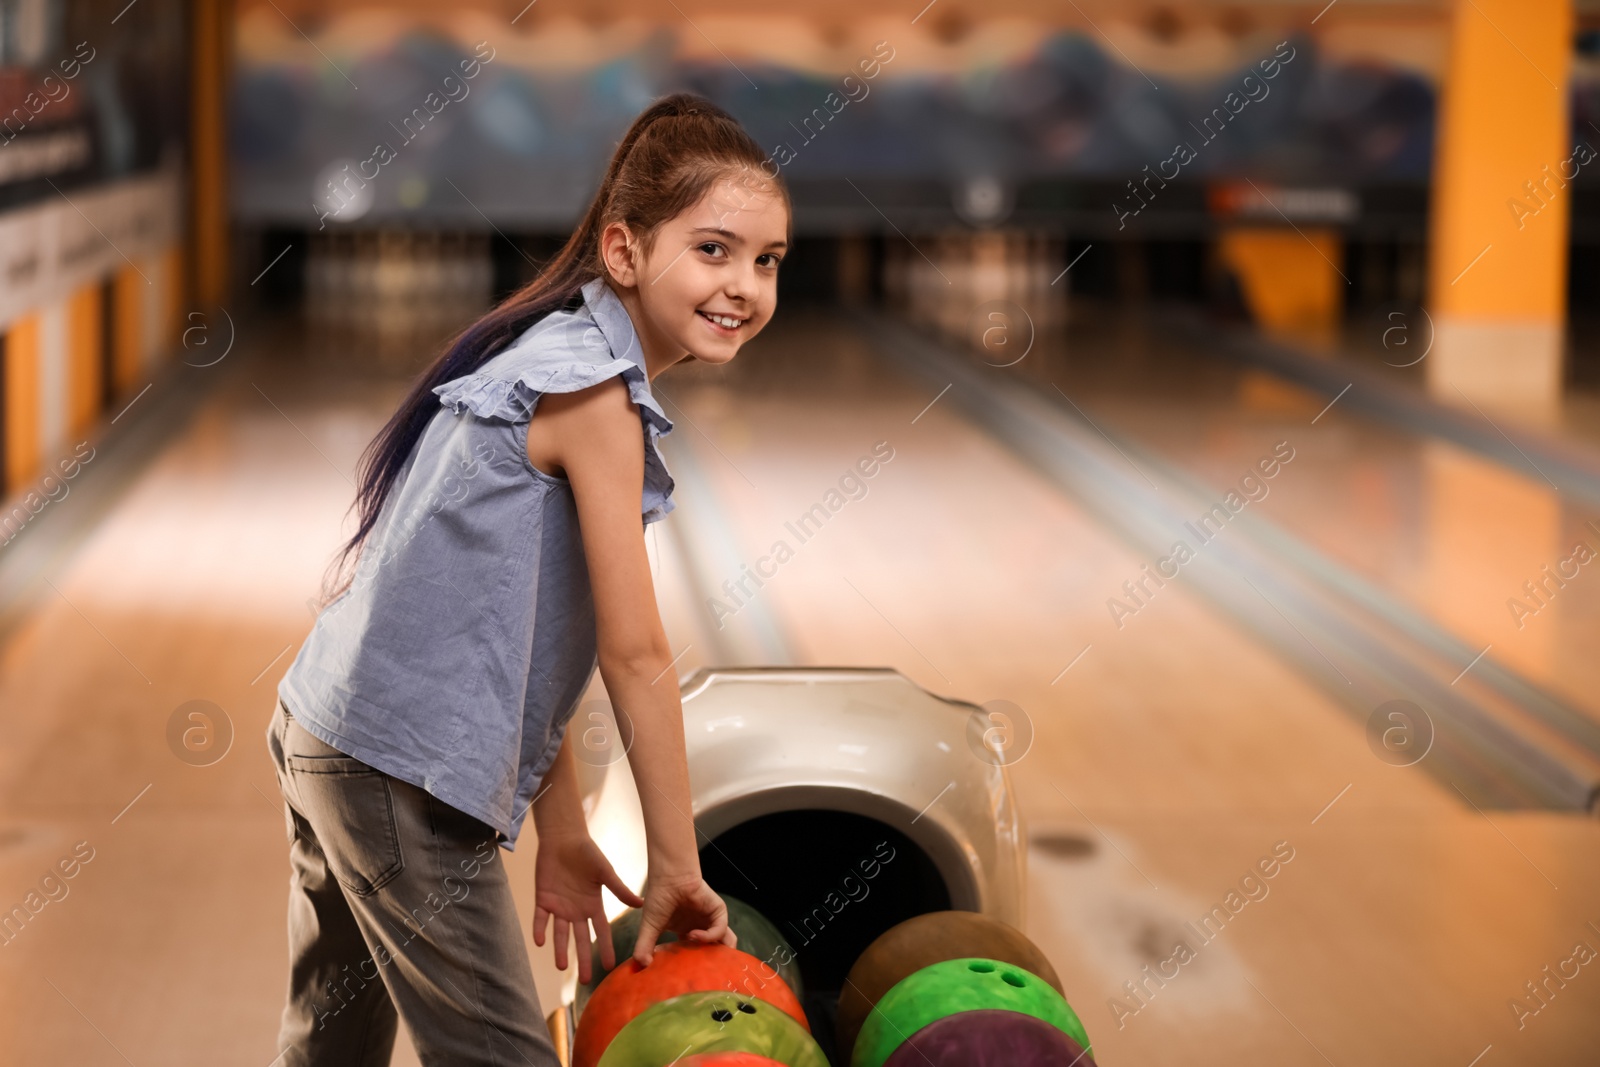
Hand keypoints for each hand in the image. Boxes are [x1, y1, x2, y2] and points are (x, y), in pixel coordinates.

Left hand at [532, 832, 642, 984]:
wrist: (563, 838)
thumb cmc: (587, 852)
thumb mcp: (605, 872)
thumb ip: (620, 889)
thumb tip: (642, 904)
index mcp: (593, 905)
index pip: (601, 931)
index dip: (605, 948)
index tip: (611, 967)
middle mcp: (576, 910)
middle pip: (580, 939)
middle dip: (583, 959)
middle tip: (584, 980)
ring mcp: (559, 906)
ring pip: (560, 934)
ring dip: (560, 950)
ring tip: (562, 967)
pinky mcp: (543, 900)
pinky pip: (540, 919)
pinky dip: (539, 930)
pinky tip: (540, 942)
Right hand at [633, 873, 736, 966]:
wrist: (668, 878)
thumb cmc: (659, 897)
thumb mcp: (649, 928)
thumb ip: (644, 946)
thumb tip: (640, 965)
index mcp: (688, 934)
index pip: (700, 956)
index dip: (696, 968)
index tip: (684, 976)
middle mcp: (703, 929)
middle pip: (718, 952)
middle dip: (714, 965)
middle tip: (702, 975)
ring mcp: (711, 921)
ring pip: (726, 943)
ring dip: (717, 954)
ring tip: (702, 960)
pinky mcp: (718, 912)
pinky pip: (721, 929)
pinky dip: (709, 936)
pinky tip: (692, 935)